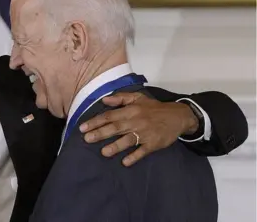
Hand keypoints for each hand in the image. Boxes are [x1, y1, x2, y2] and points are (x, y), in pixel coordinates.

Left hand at [79, 92, 198, 166]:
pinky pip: (143, 151)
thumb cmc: (154, 107)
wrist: (178, 116)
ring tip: (103, 152)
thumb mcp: (138, 97)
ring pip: (128, 140)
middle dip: (100, 133)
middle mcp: (135, 121)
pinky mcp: (154, 143)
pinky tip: (125, 162)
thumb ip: (121, 98)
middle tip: (86, 139)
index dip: (96, 121)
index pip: (109, 116)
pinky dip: (135, 156)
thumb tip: (104, 99)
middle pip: (115, 128)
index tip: (83, 127)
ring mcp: (145, 133)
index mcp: (130, 110)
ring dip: (116, 146)